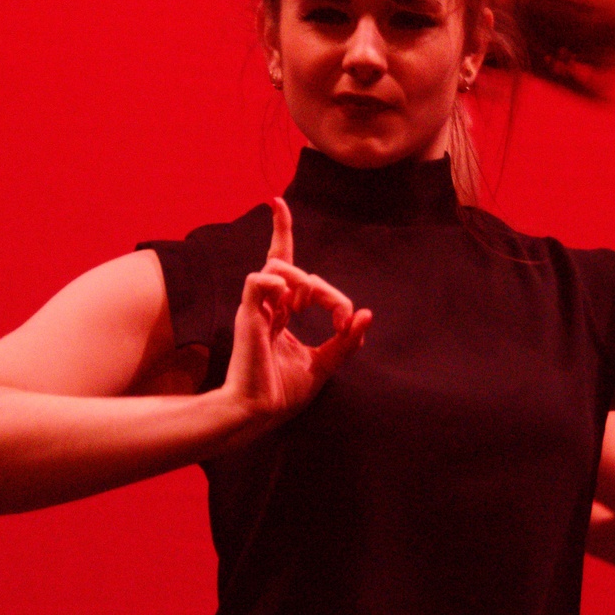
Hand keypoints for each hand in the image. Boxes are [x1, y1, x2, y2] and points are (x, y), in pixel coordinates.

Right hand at [220, 199, 370, 430]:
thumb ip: (346, 341)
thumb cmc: (282, 392)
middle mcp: (267, 305)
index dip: (280, 230)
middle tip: (343, 322)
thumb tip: (366, 315)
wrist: (258, 413)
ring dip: (307, 283)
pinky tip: (290, 300)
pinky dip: (274, 281)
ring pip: (278, 266)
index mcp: (280, 312)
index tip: (276, 201)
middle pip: (299, 271)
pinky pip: (256, 281)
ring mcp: (255, 309)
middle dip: (329, 293)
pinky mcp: (247, 317)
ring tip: (315, 313)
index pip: (282, 262)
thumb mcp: (325, 364)